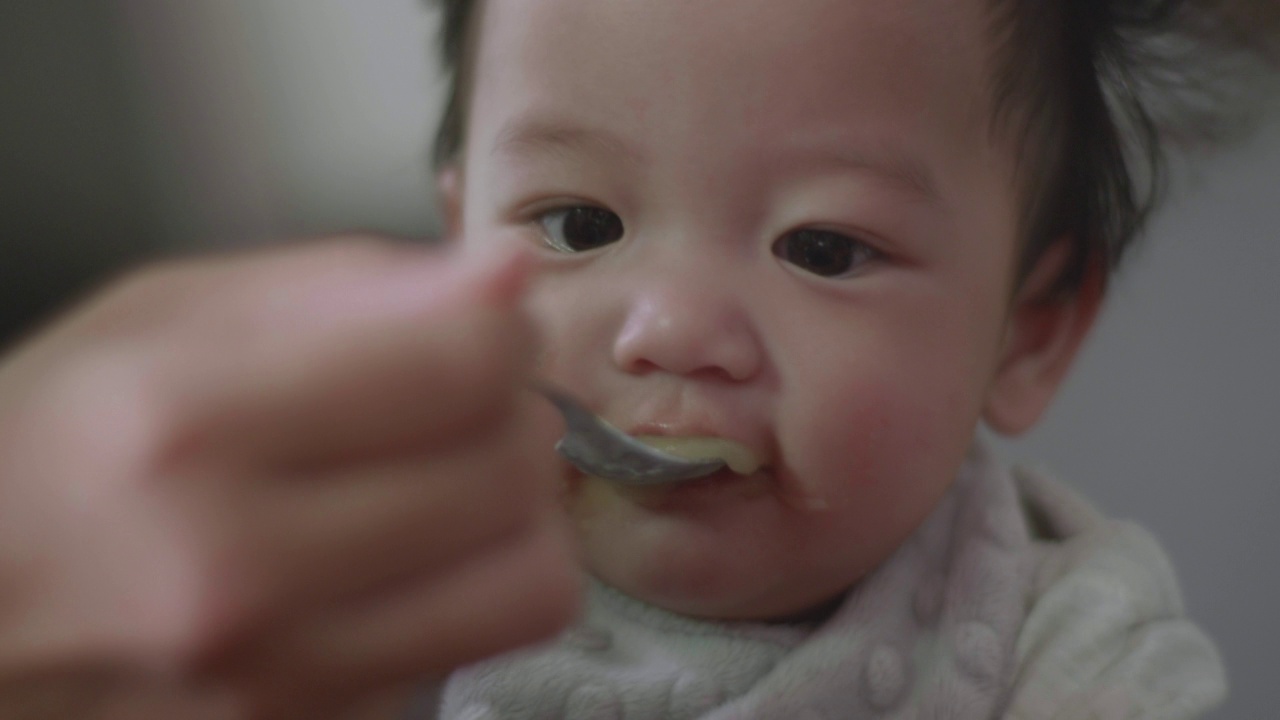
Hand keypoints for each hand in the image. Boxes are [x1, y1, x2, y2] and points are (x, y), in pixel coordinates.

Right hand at [0, 237, 579, 718]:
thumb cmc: (47, 454)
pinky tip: (404, 554)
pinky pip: (473, 646)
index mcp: (187, 427)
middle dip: (516, 413)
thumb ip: (343, 287)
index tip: (489, 323)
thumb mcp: (161, 320)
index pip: (456, 364)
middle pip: (509, 471)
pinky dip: (468, 586)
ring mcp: (274, 676)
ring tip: (456, 479)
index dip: (504, 329)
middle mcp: (234, 568)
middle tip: (469, 399)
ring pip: (531, 579)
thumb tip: (503, 276)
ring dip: (521, 511)